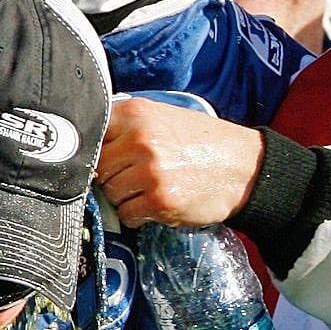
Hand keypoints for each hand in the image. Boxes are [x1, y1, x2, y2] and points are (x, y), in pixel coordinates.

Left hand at [95, 98, 264, 226]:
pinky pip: (127, 215)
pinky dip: (138, 215)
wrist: (243, 167)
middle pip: (97, 168)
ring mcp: (150, 172)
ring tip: (149, 189)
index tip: (106, 159)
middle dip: (112, 176)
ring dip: (124, 197)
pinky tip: (156, 204)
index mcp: (136, 114)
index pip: (91, 135)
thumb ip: (126, 126)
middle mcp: (140, 140)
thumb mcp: (163, 117)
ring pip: (110, 193)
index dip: (96, 151)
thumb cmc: (202, 143)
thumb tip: (87, 146)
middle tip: (136, 176)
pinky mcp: (160, 201)